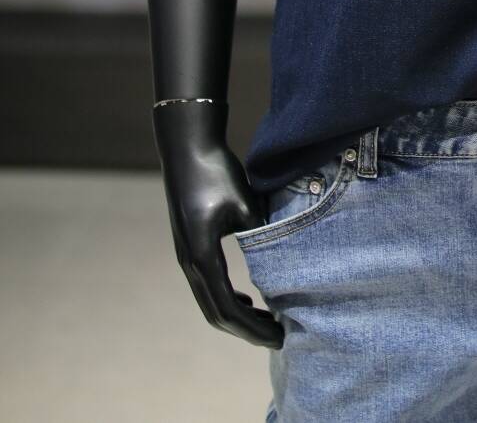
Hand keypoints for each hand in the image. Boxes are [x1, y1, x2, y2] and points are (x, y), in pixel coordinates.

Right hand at [153, 99, 283, 348]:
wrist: (188, 148)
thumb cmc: (218, 172)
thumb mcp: (245, 204)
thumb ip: (259, 236)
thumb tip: (278, 263)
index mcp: (203, 256)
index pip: (228, 309)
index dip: (253, 328)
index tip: (280, 337)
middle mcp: (189, 262)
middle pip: (216, 314)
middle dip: (247, 330)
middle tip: (279, 337)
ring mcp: (186, 256)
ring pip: (209, 302)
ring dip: (236, 317)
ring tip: (267, 322)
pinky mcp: (189, 246)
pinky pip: (207, 285)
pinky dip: (227, 299)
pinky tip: (248, 298)